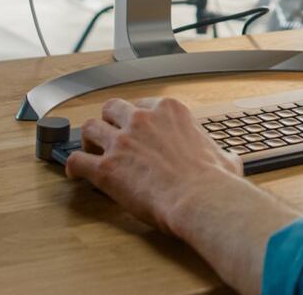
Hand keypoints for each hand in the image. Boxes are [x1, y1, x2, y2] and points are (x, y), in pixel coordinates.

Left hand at [67, 97, 244, 235]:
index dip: (137, 118)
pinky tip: (75, 173)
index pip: (144, 104)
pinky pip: (76, 160)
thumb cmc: (215, 182)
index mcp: (170, 111)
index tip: (136, 129)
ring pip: (89, 128)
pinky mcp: (106, 168)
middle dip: (109, 121)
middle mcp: (142, 120)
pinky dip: (73, 166)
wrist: (201, 199)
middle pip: (112, 108)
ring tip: (90, 151)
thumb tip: (229, 161)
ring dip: (88, 140)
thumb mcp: (225, 158)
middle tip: (110, 136)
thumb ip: (221, 153)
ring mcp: (122, 142)